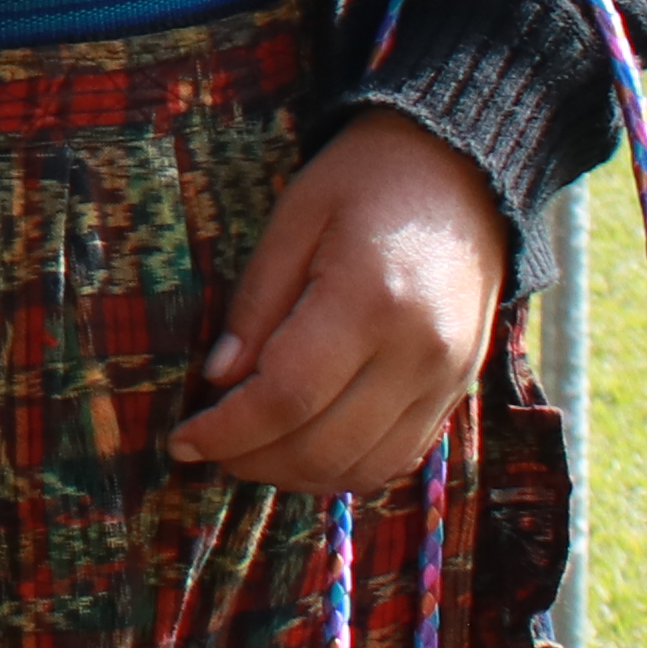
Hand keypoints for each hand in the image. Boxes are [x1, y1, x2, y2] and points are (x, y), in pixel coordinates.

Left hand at [175, 114, 502, 492]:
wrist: (463, 172)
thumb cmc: (365, 181)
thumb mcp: (294, 220)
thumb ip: (256, 305)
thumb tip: (219, 380)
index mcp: (370, 301)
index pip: (287, 398)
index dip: (228, 431)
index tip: (183, 439)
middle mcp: (418, 353)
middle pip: (323, 447)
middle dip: (253, 460)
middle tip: (208, 446)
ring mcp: (447, 379)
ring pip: (362, 467)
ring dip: (296, 475)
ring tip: (250, 450)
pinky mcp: (459, 390)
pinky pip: (398, 458)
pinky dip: (344, 469)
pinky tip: (303, 448)